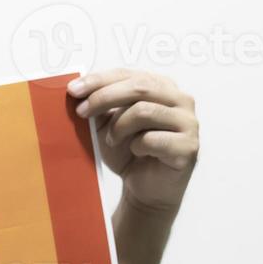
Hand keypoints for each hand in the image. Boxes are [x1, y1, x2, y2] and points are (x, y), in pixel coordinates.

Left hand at [67, 68, 198, 219]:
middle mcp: (180, 99)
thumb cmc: (129, 152)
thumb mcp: (108, 123)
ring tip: (112, 140)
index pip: (127, 74)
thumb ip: (100, 104)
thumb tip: (78, 88)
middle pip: (139, 87)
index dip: (98, 80)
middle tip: (82, 112)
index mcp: (161, 86)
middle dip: (104, 97)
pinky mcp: (189, 147)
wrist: (146, 189)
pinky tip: (136, 152)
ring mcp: (189, 122)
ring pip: (144, 111)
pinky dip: (136, 146)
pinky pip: (153, 139)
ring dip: (119, 127)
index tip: (73, 90)